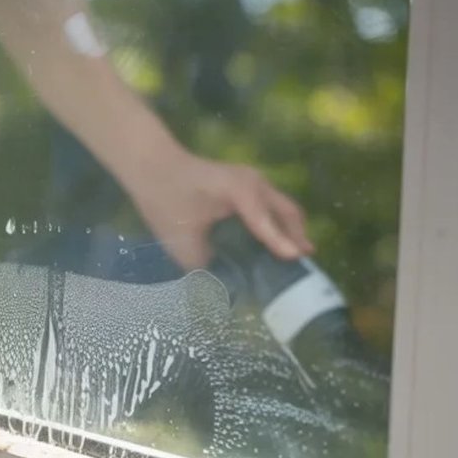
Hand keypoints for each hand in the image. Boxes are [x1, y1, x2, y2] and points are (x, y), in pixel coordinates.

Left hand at [127, 152, 312, 269]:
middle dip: (297, 236)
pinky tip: (276, 243)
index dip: (281, 244)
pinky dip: (278, 223)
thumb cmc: (164, 201)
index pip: (266, 222)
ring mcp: (252, 180)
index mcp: (239, 191)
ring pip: (282, 207)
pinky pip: (271, 205)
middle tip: (304, 263)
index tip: (295, 261)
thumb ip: (205, 264)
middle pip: (287, 211)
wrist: (153, 168)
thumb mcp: (181, 239)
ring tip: (295, 256)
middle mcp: (253, 182)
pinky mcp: (246, 184)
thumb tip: (223, 288)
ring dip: (291, 229)